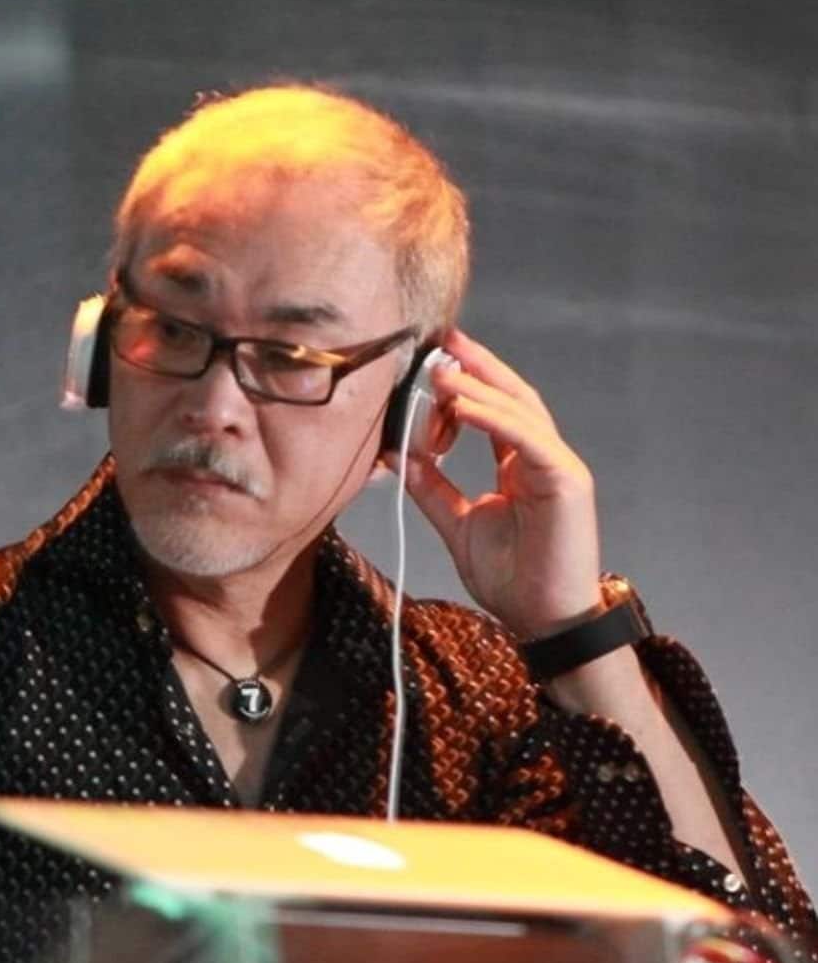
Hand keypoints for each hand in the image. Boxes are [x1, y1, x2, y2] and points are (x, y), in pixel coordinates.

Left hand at [401, 330, 601, 639]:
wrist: (543, 621)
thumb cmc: (512, 578)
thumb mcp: (458, 524)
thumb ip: (431, 487)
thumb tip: (393, 453)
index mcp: (521, 466)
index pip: (495, 410)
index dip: (467, 383)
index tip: (431, 359)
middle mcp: (543, 458)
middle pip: (510, 397)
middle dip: (476, 366)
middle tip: (439, 341)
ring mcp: (560, 466)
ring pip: (518, 412)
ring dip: (478, 388)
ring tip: (439, 371)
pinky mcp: (569, 481)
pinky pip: (529, 440)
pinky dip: (495, 420)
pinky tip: (461, 407)